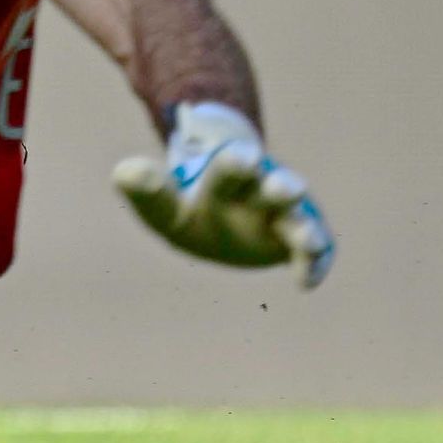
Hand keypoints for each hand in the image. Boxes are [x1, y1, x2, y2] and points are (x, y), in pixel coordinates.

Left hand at [114, 102, 334, 286]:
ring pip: (301, 220)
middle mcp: (263, 193)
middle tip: (281, 187)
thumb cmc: (191, 211)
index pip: (233, 167)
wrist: (222, 224)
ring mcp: (284, 220)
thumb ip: (145, 190)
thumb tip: (126, 172)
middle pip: (276, 186)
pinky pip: (317, 254)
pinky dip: (314, 265)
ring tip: (307, 241)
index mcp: (228, 177)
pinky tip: (304, 283)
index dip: (238, 163)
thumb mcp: (162, 205)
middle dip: (280, 187)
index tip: (244, 159)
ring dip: (305, 228)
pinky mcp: (298, 246)